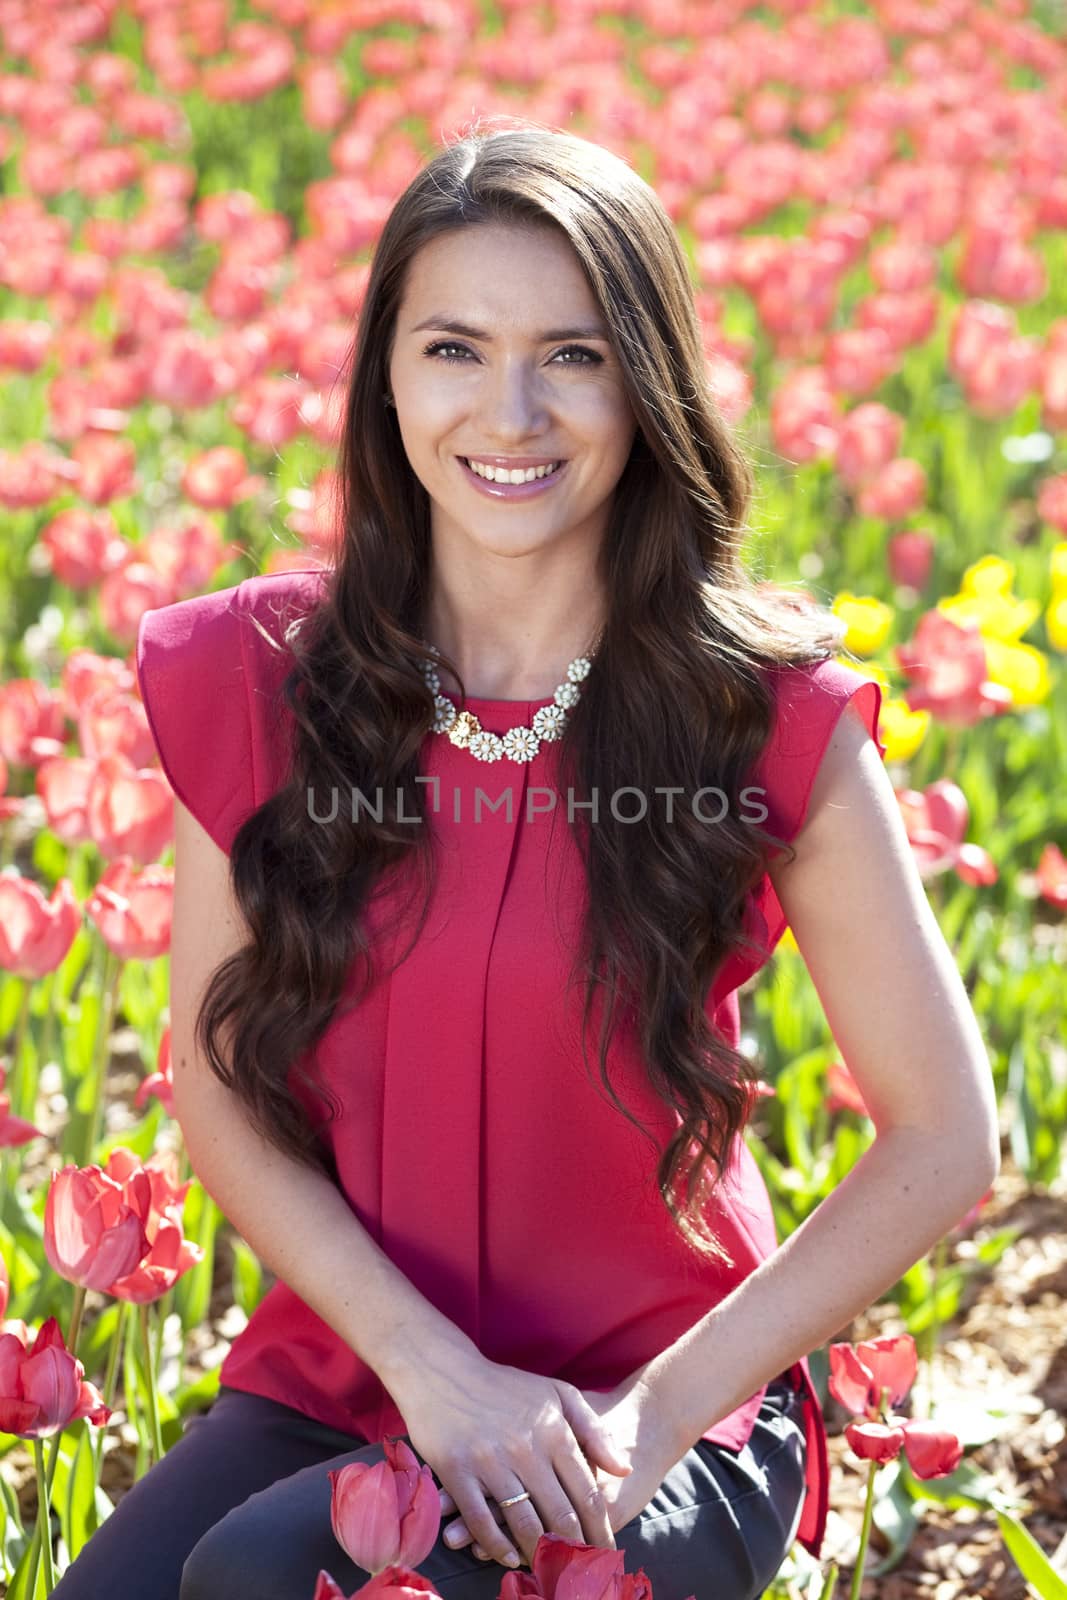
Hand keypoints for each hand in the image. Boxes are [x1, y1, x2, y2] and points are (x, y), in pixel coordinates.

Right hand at [389, 1339, 634, 1571]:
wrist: (443, 1369)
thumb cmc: (504, 1385)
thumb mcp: (557, 1394)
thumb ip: (594, 1431)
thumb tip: (624, 1469)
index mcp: (554, 1431)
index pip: (586, 1494)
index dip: (599, 1530)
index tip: (604, 1551)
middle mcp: (526, 1448)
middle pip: (559, 1515)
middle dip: (574, 1549)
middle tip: (579, 1570)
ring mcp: (490, 1461)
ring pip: (522, 1522)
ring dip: (537, 1552)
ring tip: (547, 1568)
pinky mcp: (457, 1471)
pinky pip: (481, 1519)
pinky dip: (496, 1544)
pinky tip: (506, 1555)